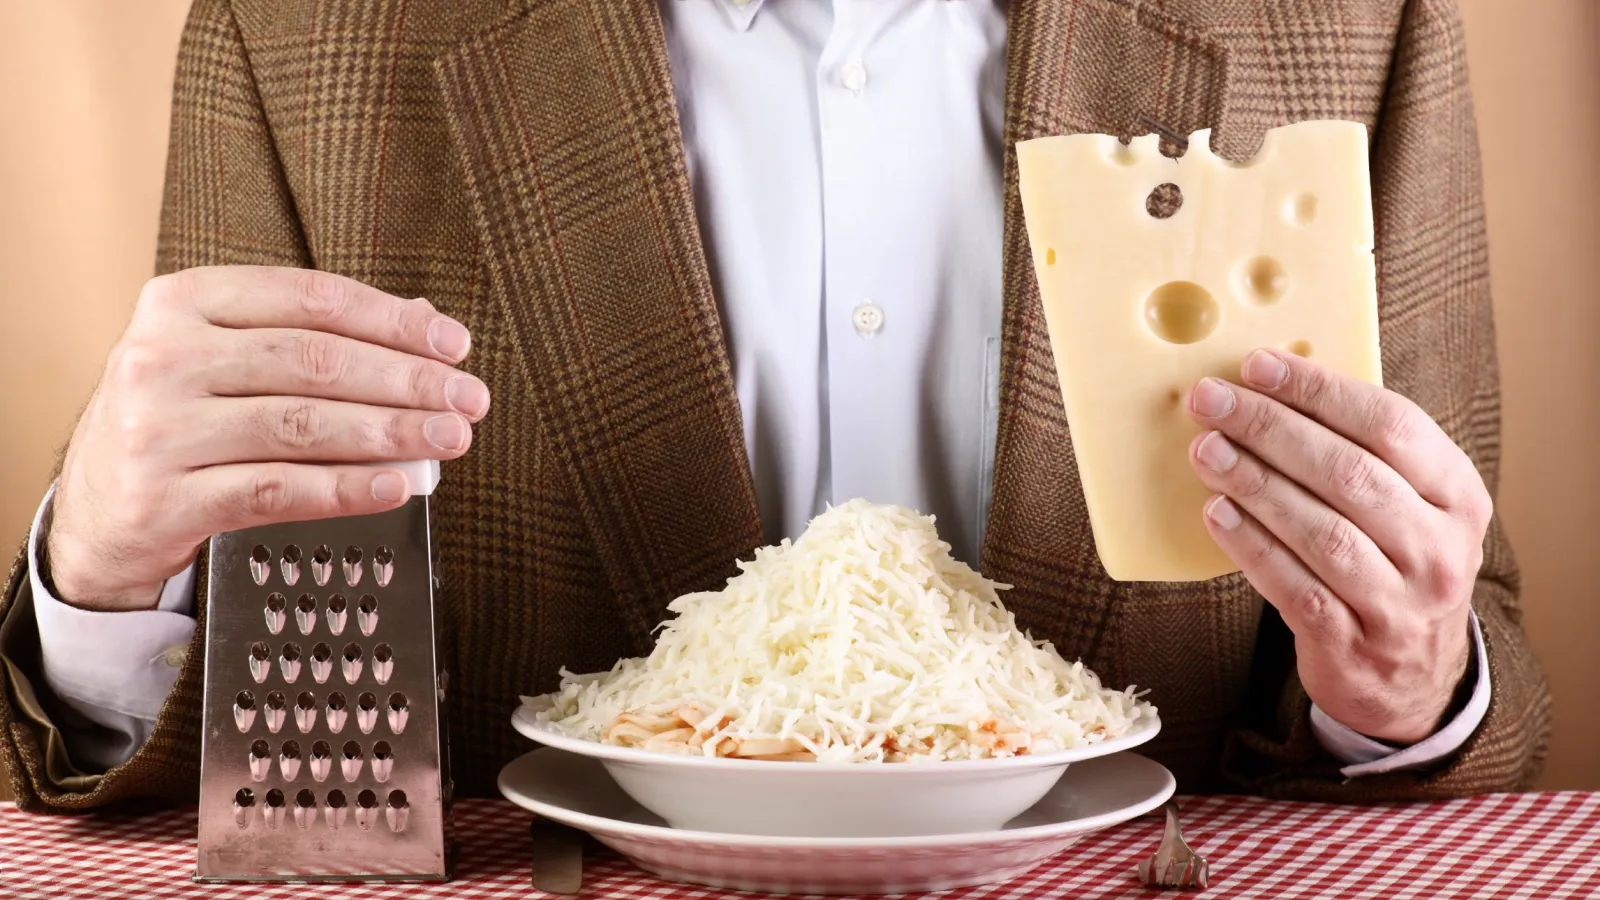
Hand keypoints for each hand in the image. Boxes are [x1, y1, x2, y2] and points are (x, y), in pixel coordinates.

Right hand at [46, 266, 488, 611]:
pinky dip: (347, 488)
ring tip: (448, 440)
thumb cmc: (178, 421)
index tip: (453, 345)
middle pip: (314, 361)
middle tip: (467, 399)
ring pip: (301, 425)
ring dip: (391, 434)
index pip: (310, 298)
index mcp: (182, 302)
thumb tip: (426, 323)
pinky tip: (396, 485)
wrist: (96, 509)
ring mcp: (158, 430)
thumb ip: (314, 336)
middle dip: (406, 381)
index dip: (392, 320)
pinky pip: (278, 491)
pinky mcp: (164, 500)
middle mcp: (162, 358)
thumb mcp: (224, 359)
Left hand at [1186, 349, 1487, 744]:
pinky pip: (1295, 587)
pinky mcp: (1353, 646)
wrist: (1411, 680)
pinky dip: (1252, 547)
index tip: (1257, 365)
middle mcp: (1439, 549)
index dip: (1319, 390)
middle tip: (1211, 400)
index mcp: (1458, 496)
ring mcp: (1400, 603)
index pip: (1391, 425)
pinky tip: (1216, 514)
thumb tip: (1267, 385)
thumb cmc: (1391, 564)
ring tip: (1205, 450)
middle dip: (1271, 428)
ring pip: (1322, 532)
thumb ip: (1358, 452)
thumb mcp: (1406, 507)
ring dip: (1255, 483)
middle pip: (1350, 474)